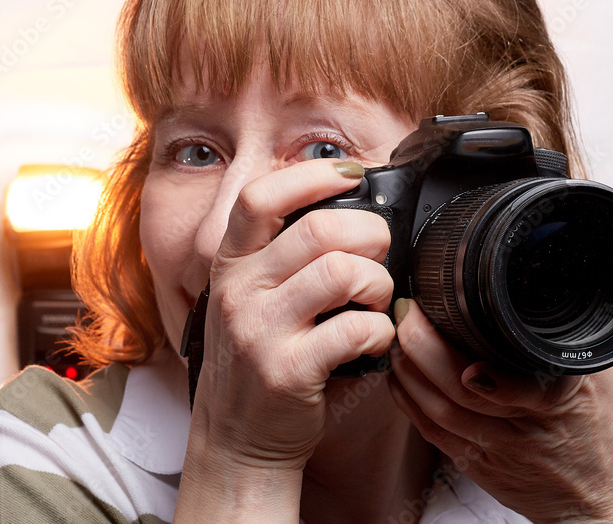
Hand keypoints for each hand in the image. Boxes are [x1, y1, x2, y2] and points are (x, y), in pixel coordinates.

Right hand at [182, 160, 395, 492]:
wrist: (234, 440)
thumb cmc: (256, 361)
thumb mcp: (248, 299)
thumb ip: (282, 256)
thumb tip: (350, 209)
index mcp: (230, 264)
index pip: (260, 196)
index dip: (312, 174)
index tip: (352, 174)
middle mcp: (238, 291)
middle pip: (319, 228)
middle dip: (370, 233)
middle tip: (380, 252)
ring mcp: (260, 331)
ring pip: (343, 272)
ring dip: (378, 283)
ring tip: (376, 300)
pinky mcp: (288, 371)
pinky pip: (357, 329)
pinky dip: (381, 331)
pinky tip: (373, 339)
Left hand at [388, 298, 612, 523]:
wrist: (605, 501)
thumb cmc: (612, 431)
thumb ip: (590, 325)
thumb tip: (574, 271)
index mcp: (563, 397)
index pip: (519, 382)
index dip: (479, 363)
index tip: (451, 325)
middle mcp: (525, 425)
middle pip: (461, 391)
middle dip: (422, 346)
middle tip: (407, 310)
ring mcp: (497, 448)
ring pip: (438, 410)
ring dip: (408, 368)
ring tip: (397, 333)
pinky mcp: (477, 464)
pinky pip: (431, 432)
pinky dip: (408, 400)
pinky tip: (400, 373)